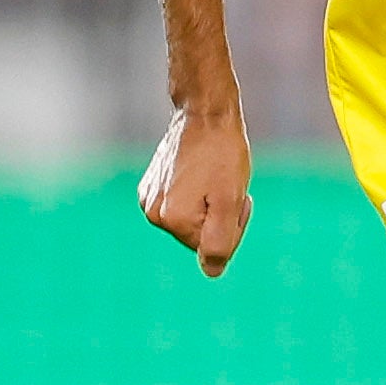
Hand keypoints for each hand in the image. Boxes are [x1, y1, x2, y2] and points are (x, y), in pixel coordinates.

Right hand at [138, 101, 253, 278]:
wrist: (205, 112)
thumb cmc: (223, 153)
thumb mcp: (231, 200)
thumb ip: (221, 242)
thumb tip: (212, 271)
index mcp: (174, 220)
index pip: (213, 249)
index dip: (233, 226)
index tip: (236, 197)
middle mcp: (154, 214)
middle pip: (198, 236)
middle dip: (220, 217)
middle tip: (226, 185)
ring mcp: (149, 199)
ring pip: (190, 221)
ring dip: (208, 205)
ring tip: (213, 176)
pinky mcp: (150, 186)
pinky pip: (180, 205)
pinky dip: (195, 194)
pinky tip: (200, 172)